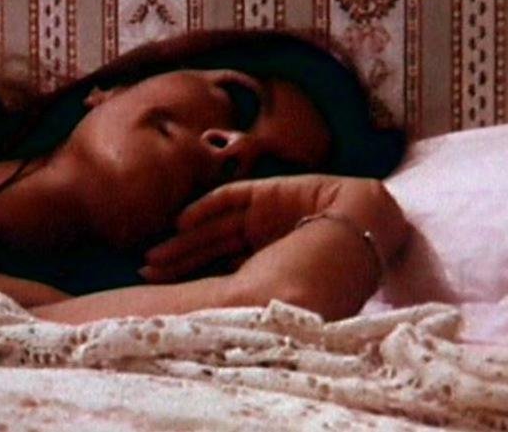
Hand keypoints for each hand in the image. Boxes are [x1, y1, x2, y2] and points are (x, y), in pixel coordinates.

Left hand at [141, 175, 347, 282]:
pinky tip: (180, 221)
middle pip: (211, 251)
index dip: (184, 279)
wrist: (362, 233)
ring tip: (154, 254)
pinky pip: (230, 199)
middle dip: (178, 260)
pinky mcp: (269, 193)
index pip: (217, 275)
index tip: (148, 286)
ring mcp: (267, 219)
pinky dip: (205, 208)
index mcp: (270, 275)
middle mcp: (265, 248)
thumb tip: (174, 314)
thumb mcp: (256, 296)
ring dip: (184, 240)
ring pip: (216, 228)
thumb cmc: (316, 277)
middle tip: (144, 270)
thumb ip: (218, 298)